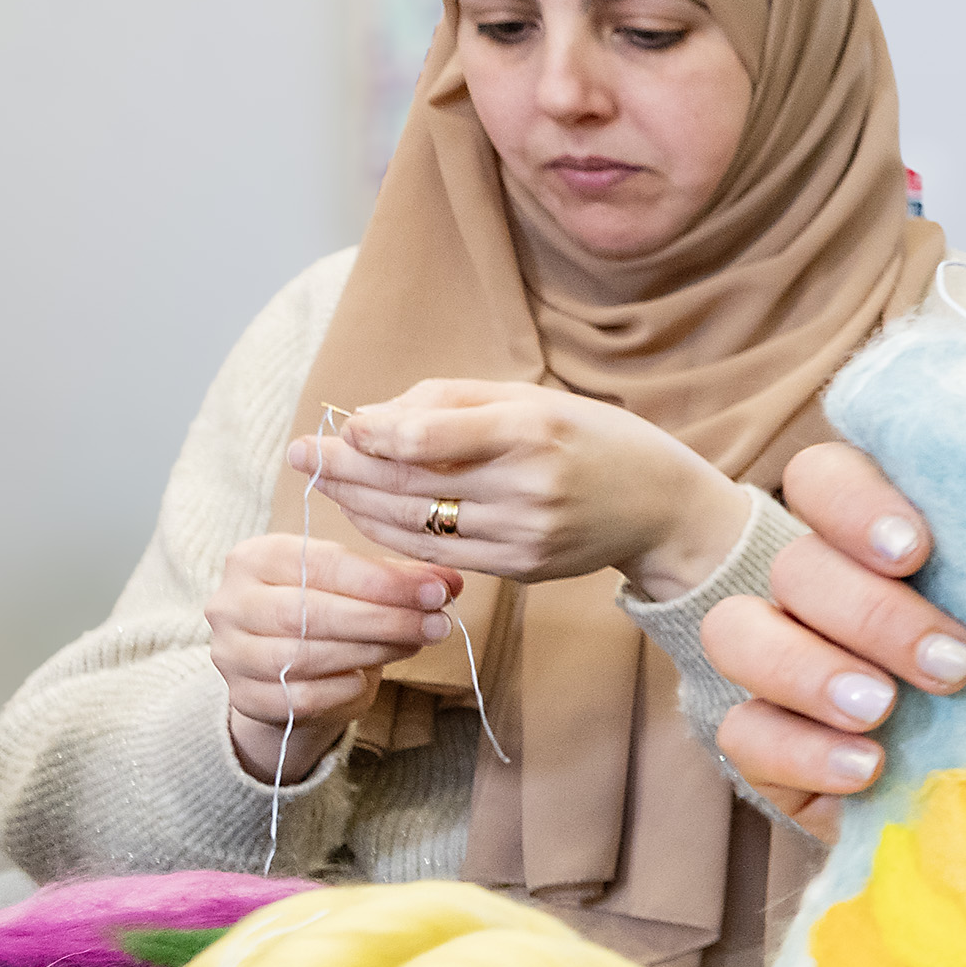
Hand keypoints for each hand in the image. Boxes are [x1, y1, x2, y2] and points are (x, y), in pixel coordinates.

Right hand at [207, 530, 448, 781]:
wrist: (286, 671)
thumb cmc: (327, 613)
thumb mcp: (359, 586)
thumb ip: (401, 579)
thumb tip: (452, 581)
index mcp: (255, 557)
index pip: (321, 564)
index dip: (383, 581)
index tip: (437, 592)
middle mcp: (231, 602)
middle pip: (309, 612)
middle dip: (383, 619)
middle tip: (437, 624)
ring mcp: (230, 653)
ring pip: (303, 656)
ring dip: (371, 651)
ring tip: (413, 644)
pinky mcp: (243, 697)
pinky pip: (299, 697)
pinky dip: (341, 689)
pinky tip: (365, 679)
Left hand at [285, 379, 754, 601]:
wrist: (663, 507)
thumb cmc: (593, 439)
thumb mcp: (533, 399)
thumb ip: (451, 403)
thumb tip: (370, 420)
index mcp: (533, 430)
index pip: (426, 438)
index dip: (370, 434)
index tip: (339, 426)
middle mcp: (529, 486)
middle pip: (410, 482)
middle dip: (346, 468)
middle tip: (302, 453)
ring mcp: (525, 535)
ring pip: (415, 523)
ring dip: (358, 504)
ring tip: (324, 482)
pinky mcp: (522, 568)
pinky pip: (437, 554)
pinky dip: (393, 534)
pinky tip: (369, 514)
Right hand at [702, 443, 965, 838]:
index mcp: (877, 538)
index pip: (823, 478)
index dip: (853, 503)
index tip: (917, 549)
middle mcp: (819, 592)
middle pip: (795, 564)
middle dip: (872, 613)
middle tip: (954, 665)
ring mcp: (781, 665)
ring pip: (737, 635)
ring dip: (811, 670)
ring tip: (884, 709)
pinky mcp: (769, 746)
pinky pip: (743, 733)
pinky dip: (802, 750)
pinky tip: (867, 768)